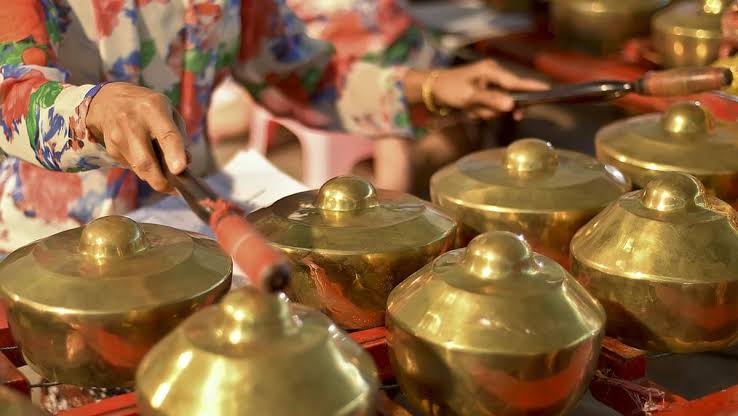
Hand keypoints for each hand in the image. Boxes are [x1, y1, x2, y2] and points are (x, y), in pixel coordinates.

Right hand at [86, 83, 187, 192]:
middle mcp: (133, 122)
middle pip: (146, 161)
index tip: (180, 170)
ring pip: (139, 169)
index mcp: (153, 109)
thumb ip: (179, 135)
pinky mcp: (111, 149)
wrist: (109, 101)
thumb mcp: (168, 111)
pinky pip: (132, 167)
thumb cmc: (148, 107)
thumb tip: (186, 162)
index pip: (166, 134)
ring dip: (154, 176)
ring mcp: (118, 136)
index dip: (174, 154)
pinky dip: (143, 169)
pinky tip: (145, 156)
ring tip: (163, 171)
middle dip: (162, 181)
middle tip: (174, 189)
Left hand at [428, 59, 548, 118]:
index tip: (549, 92)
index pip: (517, 82)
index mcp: (492, 71)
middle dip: (494, 109)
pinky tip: (470, 110)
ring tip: (470, 108)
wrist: (431, 90)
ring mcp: (490, 85)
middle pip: (509, 98)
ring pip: (499, 106)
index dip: (532, 89)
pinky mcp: (486, 94)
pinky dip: (481, 112)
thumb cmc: (449, 89)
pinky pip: (491, 108)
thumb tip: (512, 106)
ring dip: (486, 112)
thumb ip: (491, 100)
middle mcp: (494, 76)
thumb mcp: (469, 96)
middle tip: (477, 110)